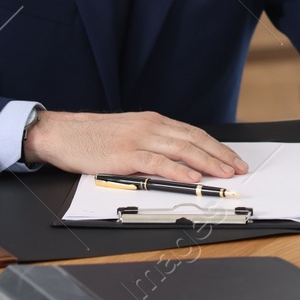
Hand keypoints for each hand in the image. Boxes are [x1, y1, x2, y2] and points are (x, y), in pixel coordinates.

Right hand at [23, 110, 248, 181]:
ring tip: (224, 173)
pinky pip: (157, 162)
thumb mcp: (129, 133)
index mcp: (153, 121)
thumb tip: (179, 159)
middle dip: (219, 155)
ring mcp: (138, 139)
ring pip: (181, 149)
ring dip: (207, 163)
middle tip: (238, 168)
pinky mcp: (125, 154)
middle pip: (194, 140)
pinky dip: (178, 170)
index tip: (232, 158)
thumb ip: (152, 142)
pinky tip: (192, 178)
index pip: (193, 133)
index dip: (216, 146)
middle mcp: (150, 126)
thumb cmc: (93, 137)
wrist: (61, 133)